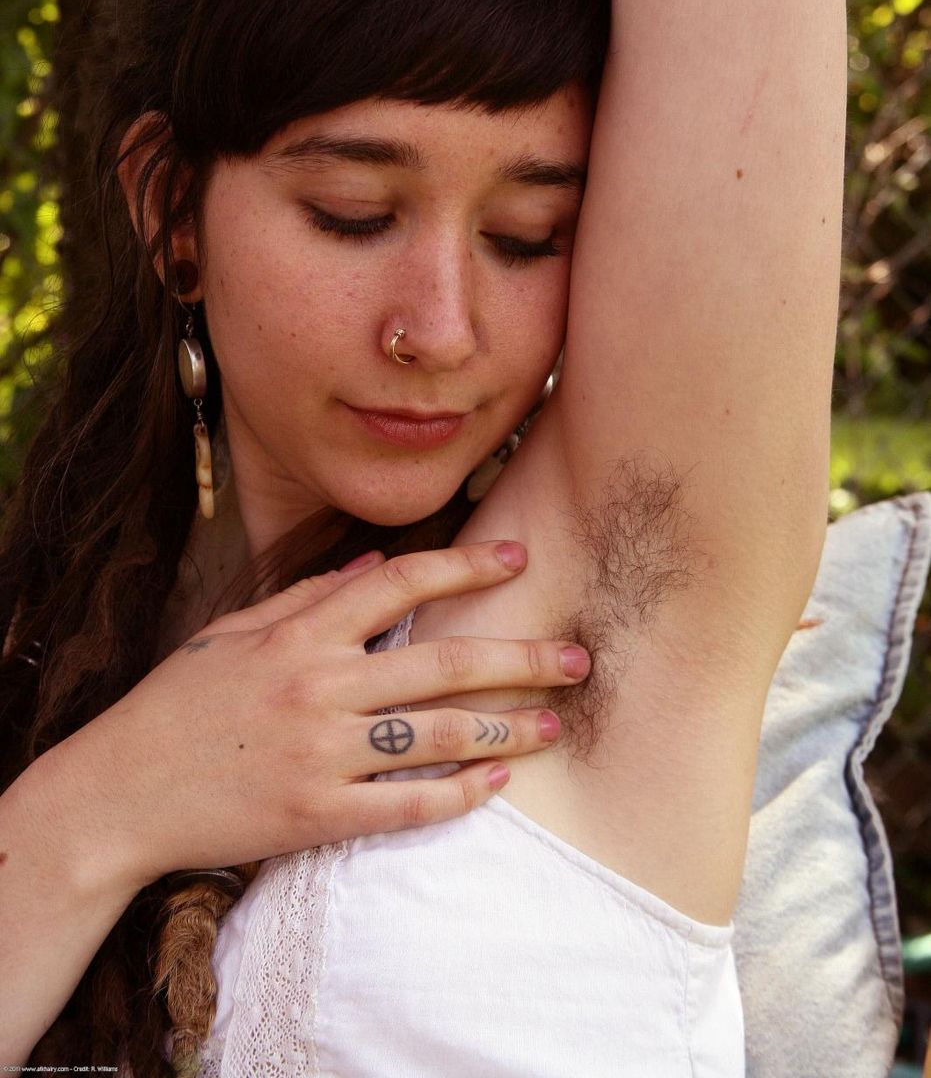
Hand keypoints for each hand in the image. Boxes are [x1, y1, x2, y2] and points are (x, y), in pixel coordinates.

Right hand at [48, 540, 590, 891]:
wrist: (119, 793)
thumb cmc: (176, 704)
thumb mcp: (232, 632)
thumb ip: (306, 596)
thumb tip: (377, 566)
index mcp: (299, 633)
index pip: (400, 584)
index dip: (466, 568)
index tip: (519, 561)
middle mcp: (319, 686)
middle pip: (442, 662)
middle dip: (520, 658)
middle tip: (578, 657)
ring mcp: (321, 754)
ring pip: (438, 736)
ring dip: (506, 728)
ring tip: (555, 723)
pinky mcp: (317, 815)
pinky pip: (406, 805)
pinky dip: (457, 795)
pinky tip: (496, 783)